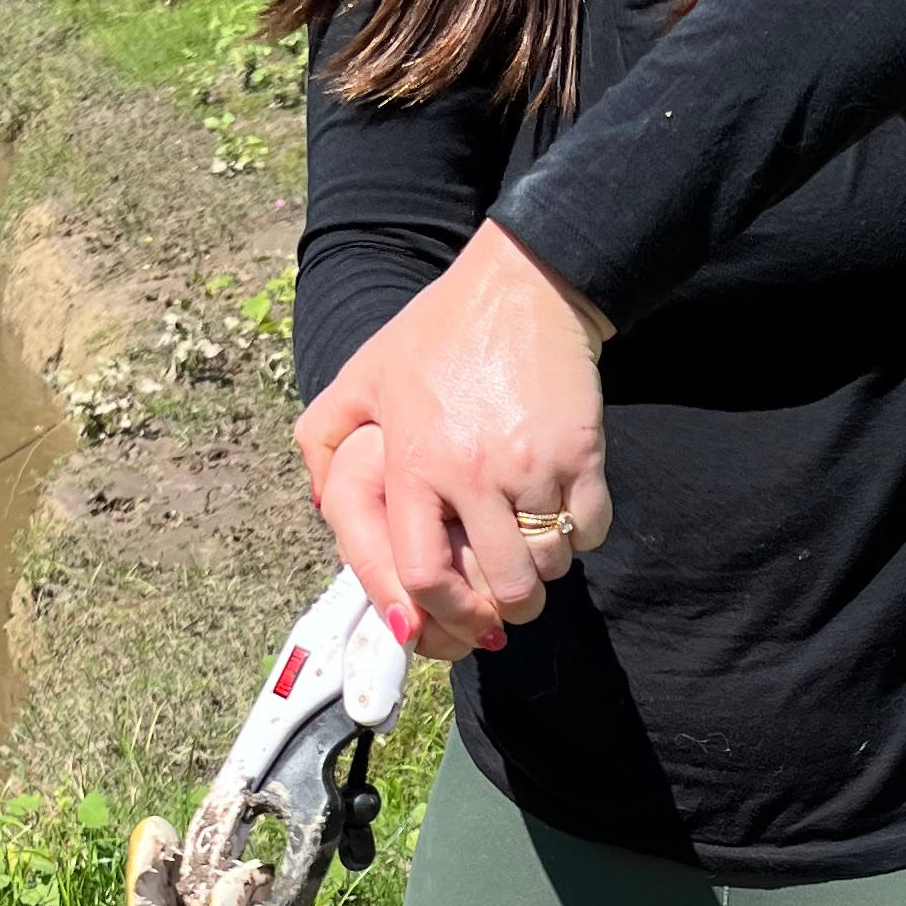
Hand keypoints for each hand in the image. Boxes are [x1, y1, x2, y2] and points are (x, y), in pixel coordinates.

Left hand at [296, 219, 611, 655]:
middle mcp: (470, 471)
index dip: (440, 615)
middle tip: (510, 596)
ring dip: (545, 569)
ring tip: (535, 546)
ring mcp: (529, 464)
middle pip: (501, 585)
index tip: (453, 621)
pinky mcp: (581, 452)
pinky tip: (565, 513)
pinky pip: (589, 530)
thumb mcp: (364, 374)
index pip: (421, 574)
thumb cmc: (440, 331)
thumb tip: (316, 504)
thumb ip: (324, 437)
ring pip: (549, 564)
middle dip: (508, 607)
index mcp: (414, 461)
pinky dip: (581, 535)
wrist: (524, 284)